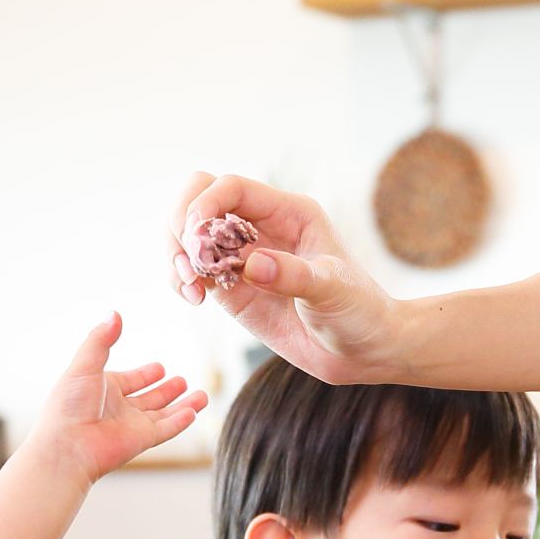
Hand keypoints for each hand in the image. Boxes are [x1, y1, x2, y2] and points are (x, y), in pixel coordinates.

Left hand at [26, 313, 206, 488]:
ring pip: (164, 414)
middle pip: (149, 398)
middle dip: (166, 390)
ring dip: (182, 405)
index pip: (130, 380)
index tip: (159, 368)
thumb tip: (114, 313)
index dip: (144, 374)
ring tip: (202, 396)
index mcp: (103, 389)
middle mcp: (118, 408)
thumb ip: (101, 339)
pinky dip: (181, 421)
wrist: (67, 446)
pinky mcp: (141, 440)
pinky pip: (166, 429)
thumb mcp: (84, 364)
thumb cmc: (67, 406)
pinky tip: (194, 412)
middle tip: (181, 381)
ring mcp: (131, 425)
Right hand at [168, 173, 402, 383]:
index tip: (197, 237)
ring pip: (188, 234)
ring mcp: (242, 256)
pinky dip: (181, 279)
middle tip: (191, 264)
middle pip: (199, 199)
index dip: (205, 204)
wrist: (362, 351)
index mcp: (288, 213)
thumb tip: (252, 265)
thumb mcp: (334, 290)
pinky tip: (195, 299)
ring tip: (193, 288)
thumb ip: (294, 276)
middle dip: (182, 225)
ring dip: (177, 255)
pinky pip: (193, 271)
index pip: (231, 187)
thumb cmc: (359, 312)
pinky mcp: (231, 287)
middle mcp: (260, 227)